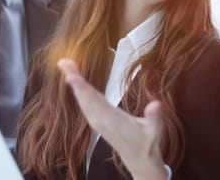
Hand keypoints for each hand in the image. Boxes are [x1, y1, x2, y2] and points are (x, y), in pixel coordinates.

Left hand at [58, 59, 168, 179]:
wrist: (139, 158)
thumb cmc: (147, 141)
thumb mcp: (155, 129)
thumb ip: (154, 116)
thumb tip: (156, 105)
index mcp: (113, 120)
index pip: (95, 101)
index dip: (82, 89)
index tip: (70, 77)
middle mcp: (101, 120)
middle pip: (84, 97)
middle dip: (73, 79)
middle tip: (63, 62)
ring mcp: (97, 121)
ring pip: (82, 100)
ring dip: (74, 83)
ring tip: (66, 66)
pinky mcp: (96, 121)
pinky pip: (84, 103)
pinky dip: (78, 90)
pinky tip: (74, 81)